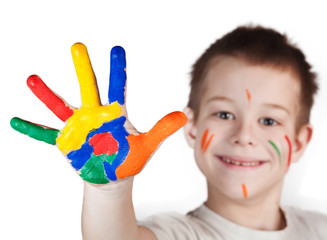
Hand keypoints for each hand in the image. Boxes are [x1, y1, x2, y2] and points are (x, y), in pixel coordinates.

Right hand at [10, 43, 186, 183]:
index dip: (118, 69)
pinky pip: (47, 135)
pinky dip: (33, 129)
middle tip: (79, 46)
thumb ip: (163, 129)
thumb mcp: (148, 144)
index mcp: (115, 113)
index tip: (117, 49)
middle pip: (89, 87)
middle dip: (85, 68)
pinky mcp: (67, 143)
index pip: (117, 87)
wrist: (113, 175)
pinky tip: (16, 121)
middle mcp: (95, 115)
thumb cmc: (130, 158)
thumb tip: (185, 113)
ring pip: (62, 106)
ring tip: (32, 79)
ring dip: (48, 94)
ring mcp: (78, 128)